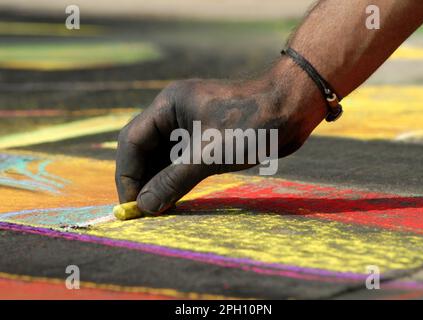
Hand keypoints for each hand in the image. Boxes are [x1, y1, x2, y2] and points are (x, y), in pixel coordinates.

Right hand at [115, 62, 326, 213]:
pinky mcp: (205, 138)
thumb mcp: (208, 154)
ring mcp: (189, 126)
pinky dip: (175, 180)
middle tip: (142, 210)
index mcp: (167, 105)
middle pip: (144, 149)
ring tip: (156, 210)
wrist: (291, 110)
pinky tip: (173, 199)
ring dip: (157, 182)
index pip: (132, 141)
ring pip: (162, 157)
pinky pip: (180, 161)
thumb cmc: (250, 125)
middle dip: (141, 180)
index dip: (127, 174)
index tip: (131, 204)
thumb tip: (145, 206)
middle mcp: (173, 114)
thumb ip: (173, 180)